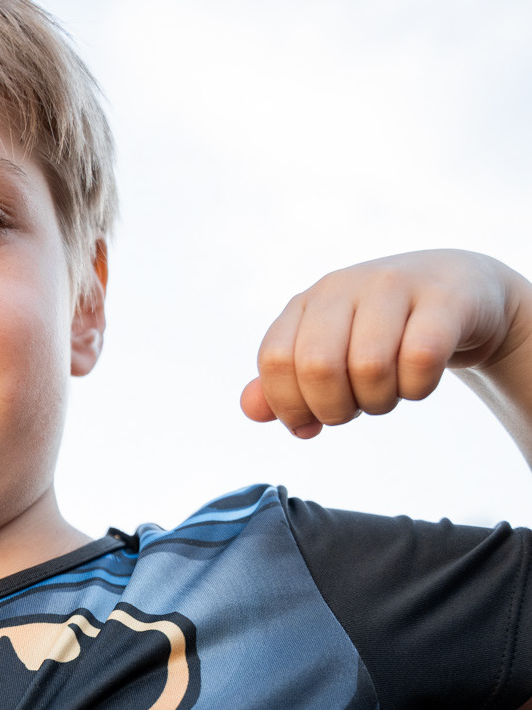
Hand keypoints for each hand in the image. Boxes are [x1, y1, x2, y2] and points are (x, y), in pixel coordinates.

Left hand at [242, 249, 531, 441]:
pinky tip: (420, 382)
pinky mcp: (443, 300)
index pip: (275, 360)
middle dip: (334, 409)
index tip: (310, 422)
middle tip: (354, 409)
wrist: (460, 292)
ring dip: (379, 401)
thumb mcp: (329, 353)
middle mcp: (345, 286)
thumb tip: (250, 409)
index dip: (289, 406)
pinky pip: (420, 359)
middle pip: (317, 366)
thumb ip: (285, 384)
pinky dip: (417, 389)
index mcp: (308, 302)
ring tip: (389, 393)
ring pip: (369, 366)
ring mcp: (395, 286)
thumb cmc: (384, 333)